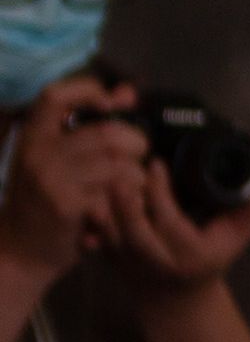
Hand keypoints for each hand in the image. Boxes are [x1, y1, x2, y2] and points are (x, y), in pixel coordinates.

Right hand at [0, 80, 144, 276]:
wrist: (19, 251)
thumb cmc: (41, 201)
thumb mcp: (53, 159)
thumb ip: (87, 126)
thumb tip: (128, 91)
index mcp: (32, 137)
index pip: (54, 96)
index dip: (89, 90)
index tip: (114, 101)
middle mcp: (38, 154)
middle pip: (106, 133)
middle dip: (136, 144)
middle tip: (137, 157)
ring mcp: (51, 180)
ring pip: (119, 166)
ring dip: (137, 178)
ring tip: (132, 187)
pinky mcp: (69, 206)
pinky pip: (117, 195)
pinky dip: (130, 202)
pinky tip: (124, 208)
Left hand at [90, 148, 249, 290]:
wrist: (176, 298)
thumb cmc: (209, 259)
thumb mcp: (234, 239)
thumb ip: (247, 213)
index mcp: (189, 254)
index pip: (169, 220)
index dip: (159, 189)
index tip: (155, 163)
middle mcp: (157, 262)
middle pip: (132, 228)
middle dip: (125, 197)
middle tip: (123, 168)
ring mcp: (129, 263)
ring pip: (107, 230)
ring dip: (105, 202)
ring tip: (108, 176)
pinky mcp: (108, 260)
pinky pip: (94, 234)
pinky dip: (92, 214)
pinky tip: (97, 195)